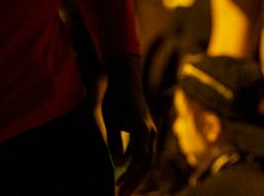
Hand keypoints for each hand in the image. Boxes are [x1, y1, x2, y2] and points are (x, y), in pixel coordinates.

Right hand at [102, 55, 156, 195]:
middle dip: (135, 182)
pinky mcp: (142, 127)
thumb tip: (116, 163)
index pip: (144, 161)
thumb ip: (115, 144)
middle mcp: (151, 133)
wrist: (117, 80)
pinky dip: (130, 165)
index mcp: (146, 134)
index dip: (135, 177)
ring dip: (133, 177)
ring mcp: (148, 130)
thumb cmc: (114, 102)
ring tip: (120, 189)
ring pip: (145, 162)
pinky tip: (119, 172)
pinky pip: (139, 152)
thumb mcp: (113, 127)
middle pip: (147, 166)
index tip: (123, 189)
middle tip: (122, 195)